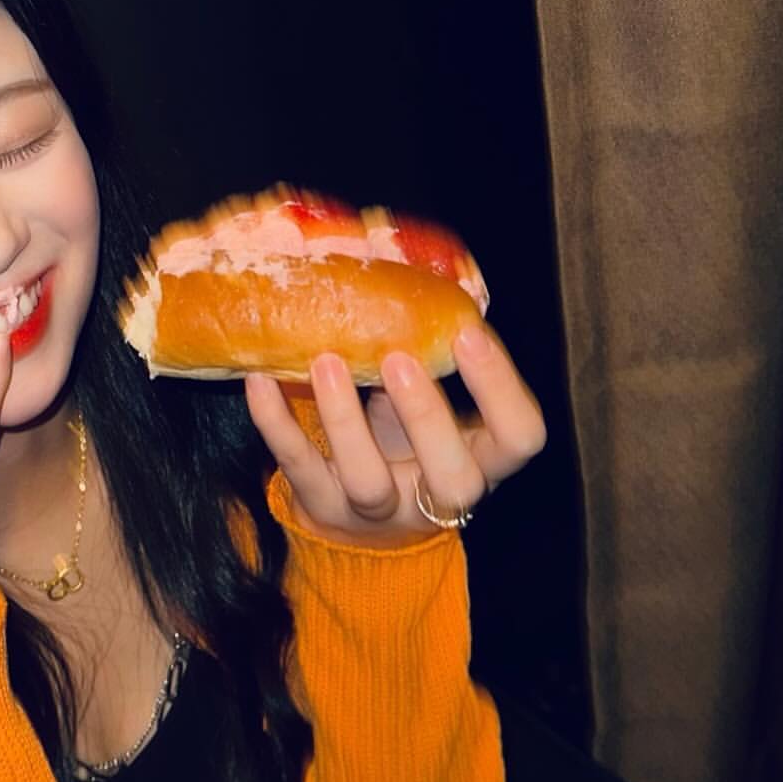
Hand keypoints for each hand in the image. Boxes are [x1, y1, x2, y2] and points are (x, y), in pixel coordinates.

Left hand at [243, 323, 547, 547]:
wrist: (355, 511)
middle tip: (399, 357)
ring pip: (368, 482)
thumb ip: (434, 357)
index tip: (468, 333)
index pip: (521, 437)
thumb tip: (415, 270)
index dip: (503, 390)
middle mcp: (436, 496)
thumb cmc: (404, 437)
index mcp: (481, 459)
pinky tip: (261, 381)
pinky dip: (276, 424)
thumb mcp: (432, 401)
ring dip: (346, 421)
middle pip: (454, 479)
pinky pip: (298, 469)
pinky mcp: (320, 507)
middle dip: (428, 417)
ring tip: (326, 362)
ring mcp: (378, 511)